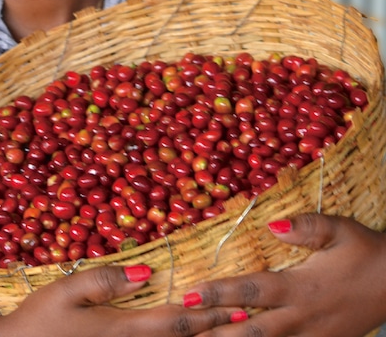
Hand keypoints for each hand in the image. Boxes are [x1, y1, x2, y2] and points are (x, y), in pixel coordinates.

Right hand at [0, 263, 241, 336]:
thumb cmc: (39, 321)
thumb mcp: (66, 292)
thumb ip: (106, 281)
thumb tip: (147, 272)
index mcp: (125, 329)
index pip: (179, 323)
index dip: (214, 314)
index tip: (245, 306)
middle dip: (226, 335)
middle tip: (262, 325)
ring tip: (243, 335)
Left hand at [182, 213, 385, 336]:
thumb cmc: (365, 252)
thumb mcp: (340, 230)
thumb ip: (307, 227)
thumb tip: (273, 225)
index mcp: (301, 287)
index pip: (252, 292)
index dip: (219, 294)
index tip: (190, 296)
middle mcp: (303, 318)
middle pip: (252, 331)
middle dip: (216, 332)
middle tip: (186, 331)